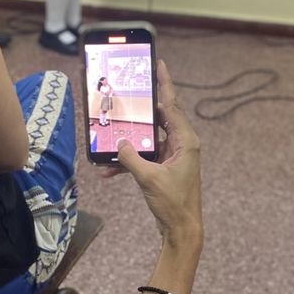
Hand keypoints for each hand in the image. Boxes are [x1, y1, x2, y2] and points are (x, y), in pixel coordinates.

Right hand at [115, 60, 201, 247]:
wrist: (182, 230)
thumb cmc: (173, 204)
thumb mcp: (149, 179)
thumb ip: (131, 158)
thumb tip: (119, 143)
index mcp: (185, 141)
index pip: (171, 105)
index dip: (164, 83)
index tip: (159, 63)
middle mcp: (181, 144)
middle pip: (159, 116)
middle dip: (141, 107)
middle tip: (127, 90)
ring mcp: (173, 156)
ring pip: (148, 138)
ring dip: (129, 140)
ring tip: (110, 132)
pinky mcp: (165, 167)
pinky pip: (144, 156)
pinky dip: (128, 161)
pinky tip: (108, 169)